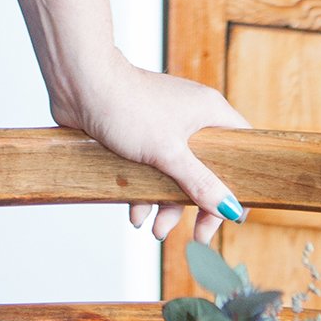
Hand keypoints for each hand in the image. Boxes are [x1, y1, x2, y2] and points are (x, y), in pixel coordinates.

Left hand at [52, 52, 250, 244]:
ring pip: (176, 173)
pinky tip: (135, 213)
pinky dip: (145, 192)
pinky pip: (151, 169)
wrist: (79, 84)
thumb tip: (230, 209)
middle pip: (208, 169)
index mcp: (209, 112)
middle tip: (197, 236)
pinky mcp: (139, 134)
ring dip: (167, 205)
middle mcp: (190, 117)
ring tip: (155, 230)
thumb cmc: (128, 107)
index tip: (233, 216)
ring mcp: (164, 125)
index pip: (241, 150)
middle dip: (197, 205)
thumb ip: (200, 183)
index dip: (241, 184)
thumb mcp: (169, 153)